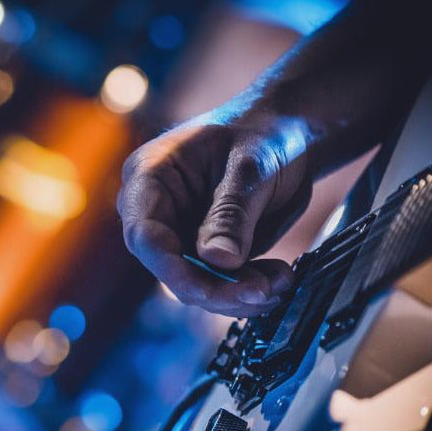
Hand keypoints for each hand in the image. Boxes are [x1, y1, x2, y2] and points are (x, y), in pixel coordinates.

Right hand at [117, 108, 311, 316]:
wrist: (285, 135)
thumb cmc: (262, 135)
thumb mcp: (251, 167)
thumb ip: (232, 213)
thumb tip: (219, 261)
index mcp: (150, 178)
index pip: (146, 234)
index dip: (173, 269)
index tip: (209, 291)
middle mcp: (157, 213)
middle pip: (171, 269)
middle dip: (217, 289)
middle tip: (264, 291)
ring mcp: (181, 236)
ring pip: (197, 285)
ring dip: (239, 295)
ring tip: (281, 282)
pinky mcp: (206, 254)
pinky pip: (221, 285)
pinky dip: (250, 290)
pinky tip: (280, 279)